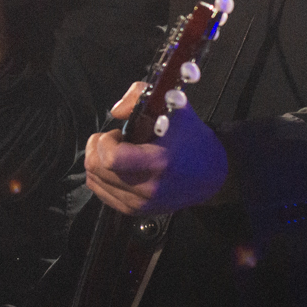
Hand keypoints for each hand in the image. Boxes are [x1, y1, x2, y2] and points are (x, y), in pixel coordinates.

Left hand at [84, 80, 227, 215]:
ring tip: (121, 154)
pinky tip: (120, 168)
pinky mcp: (135, 211)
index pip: (111, 158)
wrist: (211, 174)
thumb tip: (116, 111)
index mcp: (158, 162)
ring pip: (94, 180)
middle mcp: (147, 188)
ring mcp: (140, 203)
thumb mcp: (176, 107)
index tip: (118, 133)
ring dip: (100, 162)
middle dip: (98, 148)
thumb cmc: (192, 139)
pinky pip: (101, 192)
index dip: (106, 141)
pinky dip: (103, 176)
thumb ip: (141, 95)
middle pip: (97, 169)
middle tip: (117, 141)